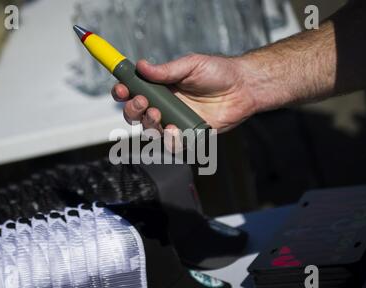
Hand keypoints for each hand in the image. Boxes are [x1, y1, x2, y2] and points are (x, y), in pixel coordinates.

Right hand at [111, 54, 257, 132]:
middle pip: (136, 114)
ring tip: (159, 114)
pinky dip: (170, 140)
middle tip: (143, 102)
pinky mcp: (188, 136)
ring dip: (149, 124)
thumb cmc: (219, 73)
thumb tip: (141, 66)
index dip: (123, 91)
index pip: (133, 91)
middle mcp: (164, 105)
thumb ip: (166, 70)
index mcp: (161, 87)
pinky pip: (172, 144)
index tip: (121, 89)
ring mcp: (175, 121)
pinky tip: (176, 130)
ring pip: (150, 131)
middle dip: (132, 110)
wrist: (243, 88)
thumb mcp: (191, 65)